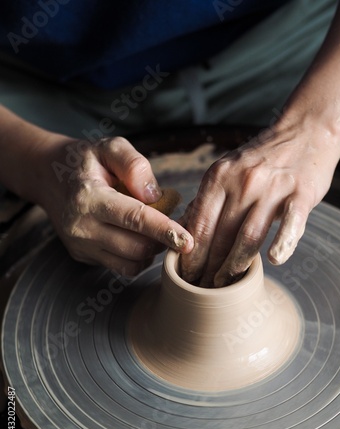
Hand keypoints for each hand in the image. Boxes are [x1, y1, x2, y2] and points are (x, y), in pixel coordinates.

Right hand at [37, 136, 192, 274]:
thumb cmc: (86, 161)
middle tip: (173, 223)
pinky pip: (121, 267)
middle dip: (162, 239)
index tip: (188, 241)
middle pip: (137, 247)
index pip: (134, 218)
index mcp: (88, 198)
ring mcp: (81, 246)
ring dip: (152, 250)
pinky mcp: (83, 257)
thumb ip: (134, 165)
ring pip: (131, 263)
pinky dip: (138, 258)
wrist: (49, 176)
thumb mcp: (110, 147)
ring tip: (154, 229)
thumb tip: (155, 196)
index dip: (164, 230)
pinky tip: (138, 238)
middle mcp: (81, 227)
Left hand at [180, 121, 339, 287]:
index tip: (185, 274)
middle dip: (209, 266)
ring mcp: (273, 187)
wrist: (305, 131)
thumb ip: (207, 198)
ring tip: (226, 284)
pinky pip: (291, 223)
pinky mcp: (301, 194)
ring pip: (249, 235)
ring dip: (235, 265)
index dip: (191, 254)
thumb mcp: (226, 169)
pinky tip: (275, 260)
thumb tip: (184, 227)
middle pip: (221, 235)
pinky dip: (283, 243)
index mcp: (220, 176)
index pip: (200, 224)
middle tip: (203, 287)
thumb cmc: (261, 157)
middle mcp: (243, 181)